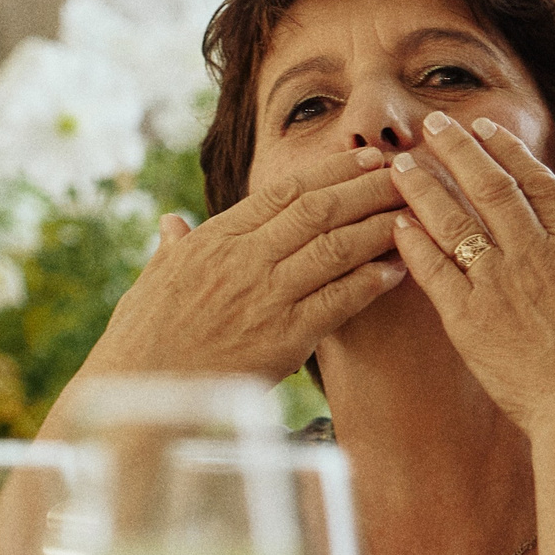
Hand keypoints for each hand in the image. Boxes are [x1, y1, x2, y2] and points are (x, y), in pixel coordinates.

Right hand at [70, 147, 410, 385]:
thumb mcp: (150, 282)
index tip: (367, 159)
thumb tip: (172, 222)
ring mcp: (265, 296)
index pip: (284, 192)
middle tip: (408, 172)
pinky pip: (338, 300)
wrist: (138, 395)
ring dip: (380, 226)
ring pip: (335, 247)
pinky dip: (370, 281)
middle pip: (319, 210)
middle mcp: (242, 259)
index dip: (333, 172)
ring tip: (416, 212)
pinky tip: (399, 269)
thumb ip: (172, 248)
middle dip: (369, 187)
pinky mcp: (283, 338)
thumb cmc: (139, 342)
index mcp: (214, 239)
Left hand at [386, 111, 554, 442]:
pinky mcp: (468, 319)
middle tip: (429, 124)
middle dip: (456, 150)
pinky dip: (412, 243)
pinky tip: (394, 223)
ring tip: (397, 164)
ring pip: (453, 221)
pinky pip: (432, 270)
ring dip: (423, 188)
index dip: (507, 151)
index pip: (539, 183)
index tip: (484, 127)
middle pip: (489, 188)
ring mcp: (500, 284)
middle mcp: (538, 254)